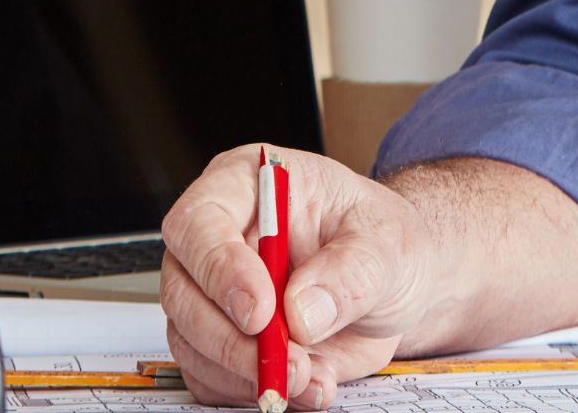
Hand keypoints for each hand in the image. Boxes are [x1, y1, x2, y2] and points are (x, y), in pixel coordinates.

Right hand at [159, 146, 437, 410]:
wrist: (395, 285)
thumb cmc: (380, 242)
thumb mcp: (386, 242)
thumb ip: (350, 271)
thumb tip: (302, 311)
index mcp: (247, 185)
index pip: (200, 221)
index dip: (219, 269)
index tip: (259, 312)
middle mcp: (220, 238)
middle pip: (183, 291)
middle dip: (232, 339)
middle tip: (290, 362)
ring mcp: (214, 294)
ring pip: (191, 342)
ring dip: (246, 372)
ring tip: (310, 375)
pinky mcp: (223, 342)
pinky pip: (212, 377)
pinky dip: (253, 391)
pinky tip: (307, 384)